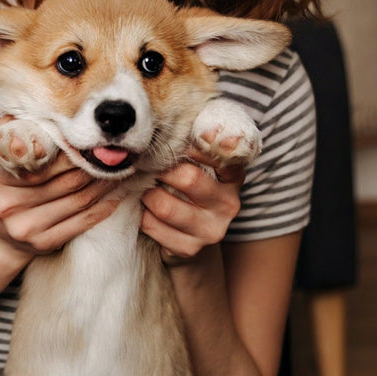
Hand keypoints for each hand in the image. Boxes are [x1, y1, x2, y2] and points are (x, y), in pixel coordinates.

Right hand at [0, 120, 119, 255]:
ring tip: (121, 170)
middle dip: (93, 165)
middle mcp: (8, 203)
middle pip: (65, 179)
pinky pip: (81, 223)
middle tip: (116, 153)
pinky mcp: (42, 244)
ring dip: (105, 184)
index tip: (90, 139)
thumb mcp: (0, 158)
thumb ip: (13, 131)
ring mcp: (25, 226)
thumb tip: (33, 107)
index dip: (70, 148)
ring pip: (78, 200)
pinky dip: (103, 208)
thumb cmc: (6, 186)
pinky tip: (116, 195)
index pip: (42, 158)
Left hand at [139, 143, 245, 263]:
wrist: (189, 232)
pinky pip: (152, 225)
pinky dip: (143, 215)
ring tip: (148, 190)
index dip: (202, 147)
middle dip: (162, 170)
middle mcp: (229, 205)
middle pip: (188, 178)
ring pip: (164, 205)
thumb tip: (183, 127)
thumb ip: (196, 140)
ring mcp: (211, 230)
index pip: (225, 158)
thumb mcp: (200, 160)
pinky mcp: (189, 248)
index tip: (184, 144)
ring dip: (148, 194)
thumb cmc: (190, 185)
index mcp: (233, 178)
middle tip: (152, 168)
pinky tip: (149, 211)